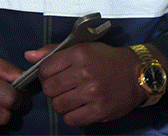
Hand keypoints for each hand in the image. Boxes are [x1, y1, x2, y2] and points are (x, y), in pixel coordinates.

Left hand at [24, 41, 157, 126]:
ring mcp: (92, 93)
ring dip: (63, 103)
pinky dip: (72, 115)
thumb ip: (54, 52)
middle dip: (53, 89)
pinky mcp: (98, 110)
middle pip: (49, 88)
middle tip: (65, 87)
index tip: (54, 75)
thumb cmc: (110, 60)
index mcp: (80, 54)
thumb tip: (29, 56)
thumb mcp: (84, 48)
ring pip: (58, 105)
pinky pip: (70, 119)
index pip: (45, 68)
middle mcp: (85, 73)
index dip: (46, 73)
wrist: (139, 73)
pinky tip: (81, 107)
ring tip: (74, 96)